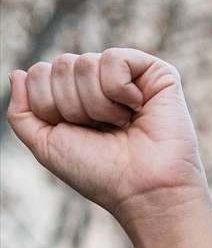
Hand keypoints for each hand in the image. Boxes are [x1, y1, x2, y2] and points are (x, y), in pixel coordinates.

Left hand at [8, 51, 211, 247]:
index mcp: (75, 98)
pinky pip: (115, 58)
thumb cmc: (100, 173)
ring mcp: (129, 77)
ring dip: (97, 104)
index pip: (40, 73)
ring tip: (121, 124)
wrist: (143, 189)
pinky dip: (118, 88)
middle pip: (60, 65)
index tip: (75, 132)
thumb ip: (22, 112)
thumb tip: (18, 72)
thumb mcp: (46, 145)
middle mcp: (101, 84)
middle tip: (101, 130)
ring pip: (85, 63)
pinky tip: (137, 108)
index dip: (48, 104)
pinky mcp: (157, 74)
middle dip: (72, 105)